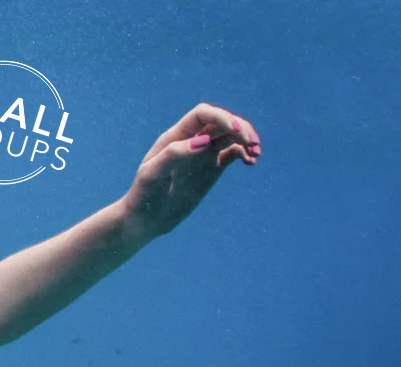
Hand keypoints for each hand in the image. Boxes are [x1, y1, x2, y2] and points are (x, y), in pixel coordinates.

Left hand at [125, 103, 260, 235]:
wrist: (145, 219)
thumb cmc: (143, 195)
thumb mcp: (153, 175)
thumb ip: (174, 154)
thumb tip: (203, 140)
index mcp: (175, 137)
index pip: (202, 114)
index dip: (221, 117)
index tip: (236, 130)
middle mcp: (191, 142)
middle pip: (220, 122)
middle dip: (240, 127)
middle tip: (253, 143)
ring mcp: (202, 155)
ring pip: (230, 136)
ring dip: (246, 139)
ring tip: (256, 153)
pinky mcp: (211, 169)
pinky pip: (232, 154)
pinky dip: (244, 153)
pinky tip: (250, 161)